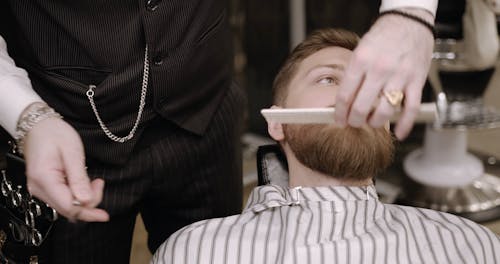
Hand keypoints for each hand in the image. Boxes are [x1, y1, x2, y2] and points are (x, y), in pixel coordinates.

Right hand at [23, 117, 108, 221]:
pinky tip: (85, 184)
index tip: (105, 214)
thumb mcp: (72, 152)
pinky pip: (64, 198)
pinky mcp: (45, 188)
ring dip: (85, 198)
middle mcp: (39, 188)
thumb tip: (86, 201)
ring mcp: (40, 189)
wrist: (39, 127)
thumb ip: (79, 178)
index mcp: (44, 179)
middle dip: (89, 203)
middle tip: (100, 183)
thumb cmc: (55, 134)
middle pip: (68, 209)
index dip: (88, 212)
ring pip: (67, 206)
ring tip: (95, 181)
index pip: (68, 207)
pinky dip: (78, 195)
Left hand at [334, 8, 433, 139]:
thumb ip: (353, 75)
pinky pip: (410, 109)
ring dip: (375, 122)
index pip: (345, 95)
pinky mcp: (417, 81)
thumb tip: (345, 102)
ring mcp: (399, 76)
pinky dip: (404, 124)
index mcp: (361, 61)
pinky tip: (399, 133)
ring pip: (384, 111)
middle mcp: (379, 69)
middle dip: (354, 120)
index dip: (340, 112)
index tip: (339, 120)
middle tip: (353, 123)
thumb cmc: (382, 37)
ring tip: (371, 122)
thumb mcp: (360, 51)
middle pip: (361, 107)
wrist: (409, 22)